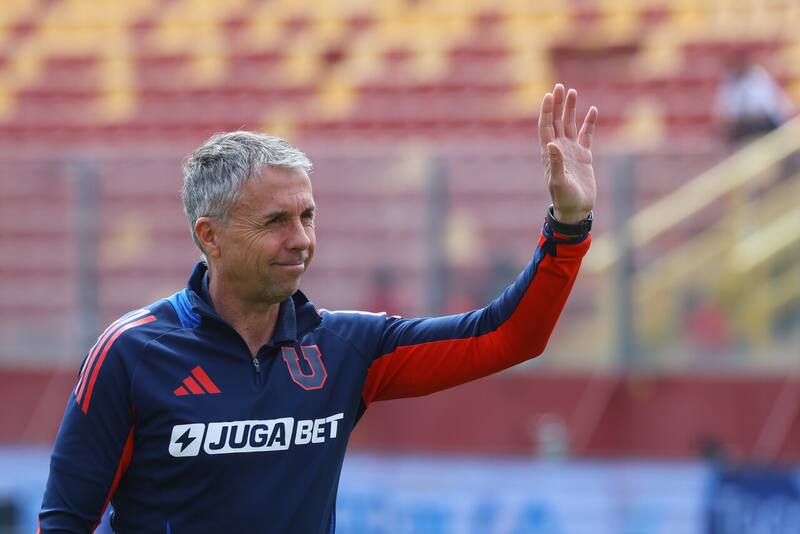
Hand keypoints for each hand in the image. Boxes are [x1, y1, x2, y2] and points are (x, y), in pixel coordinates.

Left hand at [538, 83, 597, 223]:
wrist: (576, 209)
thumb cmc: (564, 198)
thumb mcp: (558, 182)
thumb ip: (556, 163)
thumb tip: (551, 144)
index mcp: (548, 153)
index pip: (545, 127)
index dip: (546, 111)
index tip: (548, 95)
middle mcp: (558, 148)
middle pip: (557, 121)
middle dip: (557, 104)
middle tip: (559, 86)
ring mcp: (571, 151)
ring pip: (570, 125)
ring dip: (570, 109)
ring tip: (572, 92)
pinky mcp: (584, 156)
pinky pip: (587, 135)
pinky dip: (589, 123)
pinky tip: (592, 110)